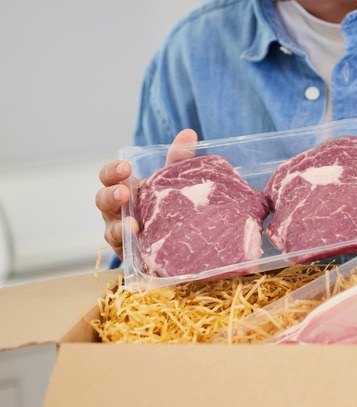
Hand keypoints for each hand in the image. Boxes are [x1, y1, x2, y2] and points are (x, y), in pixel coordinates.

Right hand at [95, 129, 197, 258]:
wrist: (182, 242)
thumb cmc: (168, 205)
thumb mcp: (172, 182)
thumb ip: (178, 160)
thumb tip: (189, 134)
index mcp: (125, 189)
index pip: (109, 177)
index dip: (112, 171)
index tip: (126, 167)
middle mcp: (117, 211)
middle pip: (102, 201)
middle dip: (111, 195)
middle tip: (124, 193)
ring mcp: (122, 235)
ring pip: (111, 230)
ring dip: (119, 226)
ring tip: (132, 223)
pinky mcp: (132, 256)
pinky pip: (126, 253)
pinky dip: (132, 248)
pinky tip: (140, 244)